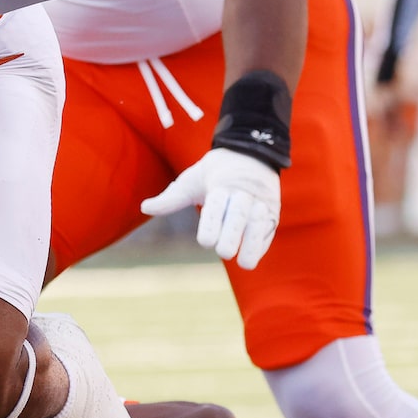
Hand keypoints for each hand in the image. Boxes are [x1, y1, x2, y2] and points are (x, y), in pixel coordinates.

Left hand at [139, 147, 282, 268]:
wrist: (250, 153)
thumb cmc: (214, 173)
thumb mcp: (191, 179)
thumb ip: (171, 198)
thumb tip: (144, 208)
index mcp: (221, 184)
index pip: (216, 204)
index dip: (212, 223)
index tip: (205, 242)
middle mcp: (243, 192)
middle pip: (239, 214)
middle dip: (232, 233)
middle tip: (223, 252)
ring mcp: (260, 201)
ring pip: (259, 222)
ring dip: (253, 242)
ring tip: (246, 264)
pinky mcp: (273, 211)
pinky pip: (269, 227)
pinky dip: (262, 242)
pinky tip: (253, 257)